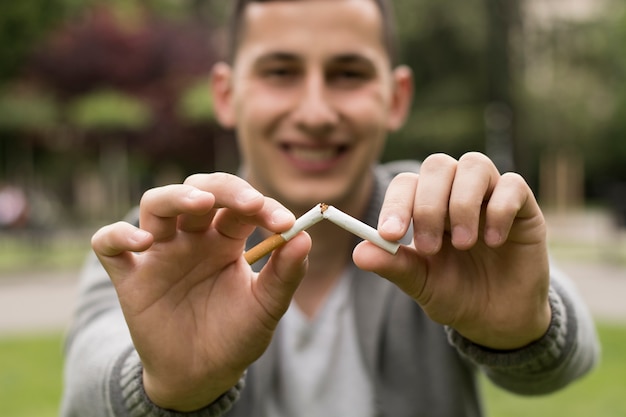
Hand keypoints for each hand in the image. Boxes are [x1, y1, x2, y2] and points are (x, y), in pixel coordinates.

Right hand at [91, 173, 310, 410]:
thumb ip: (285, 274)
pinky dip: (118, 235)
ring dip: (176, 196)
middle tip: (250, 202)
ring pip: (156, 204)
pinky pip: (109, 244)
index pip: (241, 206)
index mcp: (226, 239)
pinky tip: (144, 242)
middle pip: (199, 190)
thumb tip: (304, 238)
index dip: (262, 206)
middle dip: (224, 188)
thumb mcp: (267, 306)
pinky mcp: (129, 276)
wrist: (202, 374)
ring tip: (201, 203)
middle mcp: (192, 238)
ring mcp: (159, 253)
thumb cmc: (236, 334)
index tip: (285, 222)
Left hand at [353, 152, 550, 349]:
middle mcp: (455, 193)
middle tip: (430, 247)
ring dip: (463, 203)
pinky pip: (512, 185)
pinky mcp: (523, 206)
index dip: (396, 204)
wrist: (498, 319)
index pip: (406, 184)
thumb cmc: (455, 294)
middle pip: (438, 165)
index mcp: (426, 207)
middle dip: (429, 205)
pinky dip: (499, 209)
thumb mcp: (421, 284)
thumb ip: (393, 266)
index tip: (390, 235)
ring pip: (474, 164)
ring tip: (464, 244)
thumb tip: (359, 253)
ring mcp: (489, 196)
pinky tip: (494, 241)